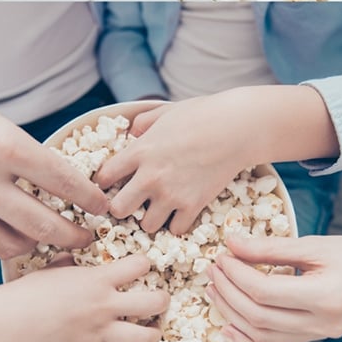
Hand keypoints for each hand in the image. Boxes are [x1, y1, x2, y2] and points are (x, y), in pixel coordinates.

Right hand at [0, 54, 108, 266]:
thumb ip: (16, 152)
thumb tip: (53, 182)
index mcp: (0, 144)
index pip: (65, 182)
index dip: (91, 200)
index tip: (103, 208)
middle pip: (44, 226)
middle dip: (73, 234)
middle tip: (84, 237)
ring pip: (8, 248)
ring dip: (31, 247)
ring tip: (39, 240)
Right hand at [6, 254, 168, 341]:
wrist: (12, 324)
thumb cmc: (27, 293)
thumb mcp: (51, 270)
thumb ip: (69, 265)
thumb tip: (70, 258)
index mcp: (98, 280)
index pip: (139, 266)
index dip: (144, 264)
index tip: (142, 266)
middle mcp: (106, 305)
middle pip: (155, 303)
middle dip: (163, 300)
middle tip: (160, 299)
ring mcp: (101, 331)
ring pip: (145, 336)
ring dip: (151, 332)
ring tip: (149, 328)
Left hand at [95, 85, 337, 235]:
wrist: (238, 127)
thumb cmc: (202, 114)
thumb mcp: (164, 111)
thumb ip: (142, 123)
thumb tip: (131, 133)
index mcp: (139, 151)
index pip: (103, 177)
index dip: (105, 182)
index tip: (114, 183)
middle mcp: (150, 177)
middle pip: (118, 210)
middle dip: (122, 208)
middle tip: (133, 202)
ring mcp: (172, 194)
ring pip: (146, 226)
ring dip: (150, 219)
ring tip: (159, 208)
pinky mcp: (193, 206)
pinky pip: (175, 229)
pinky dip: (177, 224)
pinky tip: (180, 212)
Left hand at [206, 234, 341, 341]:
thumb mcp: (313, 245)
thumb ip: (270, 248)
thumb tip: (231, 243)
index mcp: (326, 295)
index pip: (265, 291)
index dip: (236, 275)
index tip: (222, 258)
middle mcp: (323, 322)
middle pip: (259, 316)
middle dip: (228, 293)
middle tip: (212, 271)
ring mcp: (318, 336)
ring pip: (262, 336)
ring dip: (231, 314)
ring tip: (215, 291)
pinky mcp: (312, 340)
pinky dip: (247, 338)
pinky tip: (229, 324)